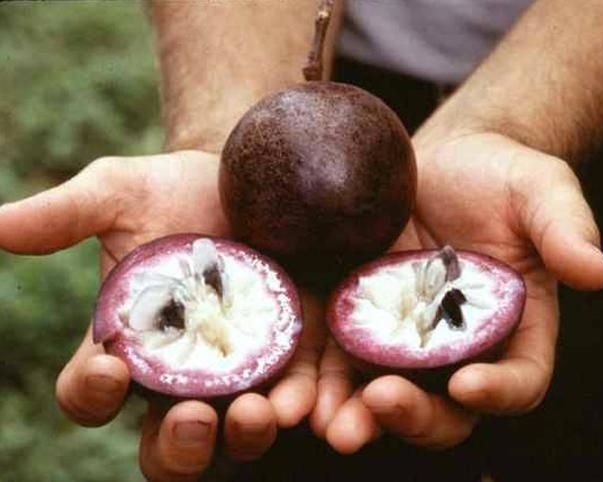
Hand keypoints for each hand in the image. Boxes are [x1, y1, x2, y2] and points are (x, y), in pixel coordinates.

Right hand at [0, 151, 323, 480]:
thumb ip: (66, 214)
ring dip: (241, 436)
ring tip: (254, 413)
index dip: (92, 392)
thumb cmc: (174, 189)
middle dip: (176, 446)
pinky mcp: (291, 354)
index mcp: (128, 344)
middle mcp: (181, 372)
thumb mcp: (120, 192)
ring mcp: (239, 369)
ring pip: (232, 431)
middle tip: (192, 420)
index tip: (111, 369)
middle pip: (165, 440)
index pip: (93, 390)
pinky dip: (299, 406)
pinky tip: (305, 402)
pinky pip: (294, 396)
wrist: (246, 180)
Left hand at [310, 132, 602, 452]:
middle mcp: (453, 346)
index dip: (500, 390)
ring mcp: (400, 336)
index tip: (471, 384)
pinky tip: (292, 387)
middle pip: (443, 404)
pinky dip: (317, 377)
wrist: (434, 163)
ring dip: (355, 413)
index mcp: (510, 327)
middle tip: (383, 405)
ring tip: (327, 423)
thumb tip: (596, 272)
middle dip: (415, 415)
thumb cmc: (496, 175)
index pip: (518, 377)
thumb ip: (564, 227)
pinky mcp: (355, 315)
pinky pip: (336, 355)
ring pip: (381, 391)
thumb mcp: (538, 188)